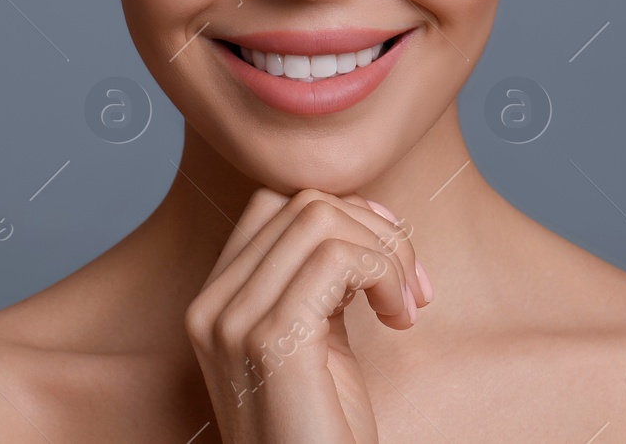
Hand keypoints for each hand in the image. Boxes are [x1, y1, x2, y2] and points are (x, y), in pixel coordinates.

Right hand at [185, 188, 431, 442]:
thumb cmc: (322, 434)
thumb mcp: (315, 343)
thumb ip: (319, 286)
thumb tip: (364, 218)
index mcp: (215, 303)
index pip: (273, 205)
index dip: (343, 213)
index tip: (390, 256)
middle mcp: (211, 307)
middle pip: (301, 204)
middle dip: (375, 230)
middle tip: (414, 286)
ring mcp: (232, 323)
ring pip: (320, 219)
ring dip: (386, 251)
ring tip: (407, 305)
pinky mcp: (271, 342)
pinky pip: (339, 259)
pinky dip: (386, 273)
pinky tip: (401, 318)